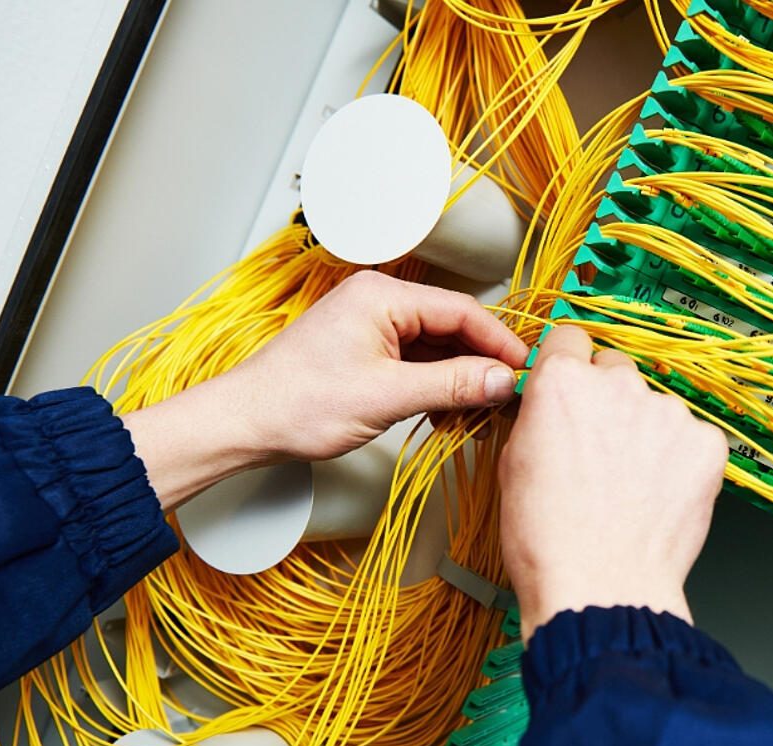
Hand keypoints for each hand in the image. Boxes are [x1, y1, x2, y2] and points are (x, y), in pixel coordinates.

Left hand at [123, 271, 527, 509]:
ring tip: (484, 411)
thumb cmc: (298, 403)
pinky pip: (418, 361)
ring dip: (462, 378)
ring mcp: (372, 325)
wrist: (246, 423)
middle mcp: (379, 301)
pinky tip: (451, 413)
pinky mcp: (367, 349)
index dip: (501, 342)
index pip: (463, 310)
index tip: (527, 370)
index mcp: (383, 296)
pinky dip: (438, 385)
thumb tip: (503, 380)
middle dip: (484, 363)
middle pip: (454, 326)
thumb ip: (451, 385)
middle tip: (513, 395)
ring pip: (438, 347)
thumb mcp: (388, 396)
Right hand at [498, 325, 727, 640]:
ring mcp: (668, 413)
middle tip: (601, 452)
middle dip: (609, 401)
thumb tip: (549, 408)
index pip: (570, 339)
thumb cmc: (549, 541)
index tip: (573, 388)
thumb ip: (538, 418)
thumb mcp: (511, 466)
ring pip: (656, 407)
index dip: (569, 366)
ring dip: (647, 433)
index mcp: (562, 383)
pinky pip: (692, 438)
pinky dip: (680, 462)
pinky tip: (659, 497)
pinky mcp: (707, 445)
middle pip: (616, 369)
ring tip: (631, 487)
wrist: (601, 589)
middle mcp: (618, 385)